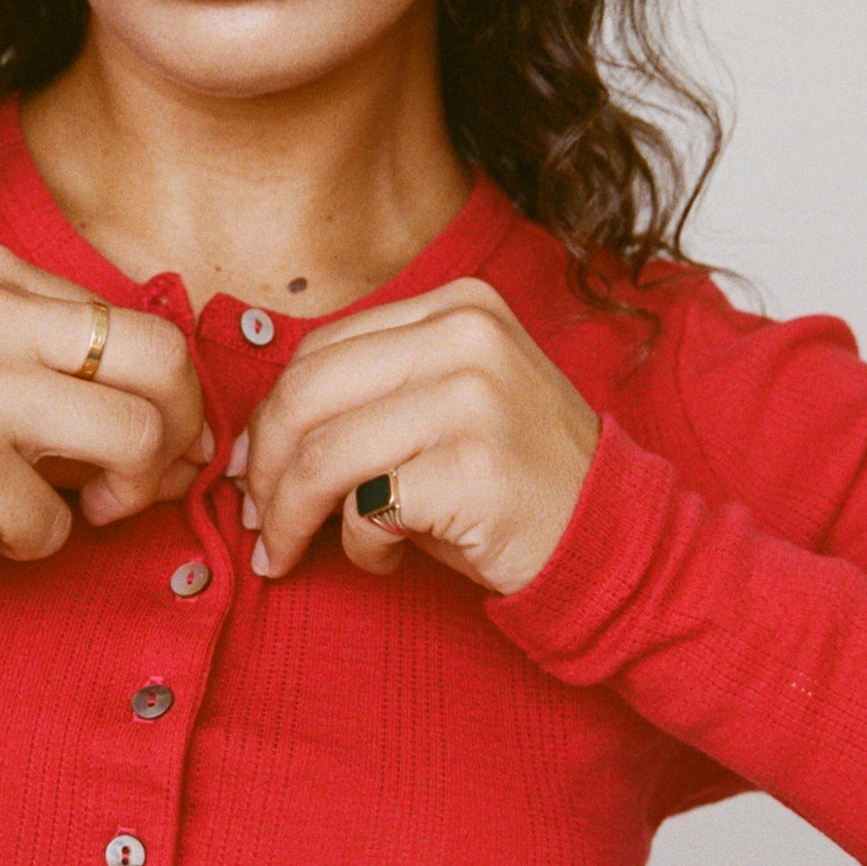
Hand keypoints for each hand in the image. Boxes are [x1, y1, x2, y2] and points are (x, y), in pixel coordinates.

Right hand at [0, 242, 210, 588]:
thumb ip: (69, 364)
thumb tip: (191, 426)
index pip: (142, 325)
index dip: (175, 397)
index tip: (161, 443)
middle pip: (161, 362)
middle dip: (178, 434)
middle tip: (148, 479)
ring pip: (136, 438)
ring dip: (126, 494)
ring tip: (83, 507)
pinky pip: (63, 521)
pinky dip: (39, 540)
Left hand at [236, 277, 599, 597]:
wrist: (613, 540)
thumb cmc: (517, 483)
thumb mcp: (451, 406)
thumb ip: (372, 395)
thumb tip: (258, 438)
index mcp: (457, 305)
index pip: (321, 348)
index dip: (270, 414)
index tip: (253, 468)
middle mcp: (465, 335)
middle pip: (306, 393)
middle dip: (263, 466)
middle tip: (256, 521)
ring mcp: (472, 398)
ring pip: (323, 455)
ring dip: (291, 516)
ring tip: (289, 552)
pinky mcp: (472, 468)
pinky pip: (366, 508)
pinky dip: (357, 547)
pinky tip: (380, 560)